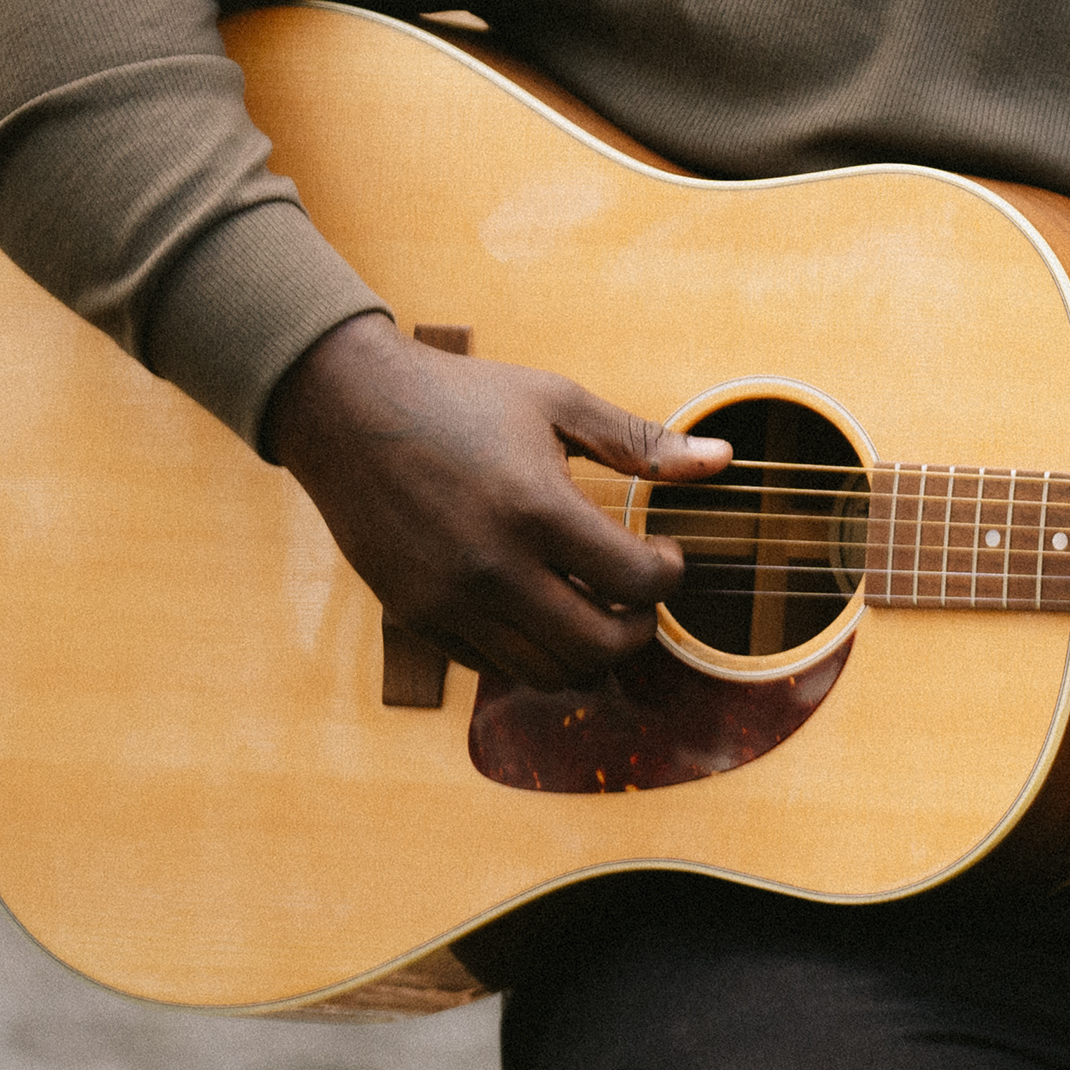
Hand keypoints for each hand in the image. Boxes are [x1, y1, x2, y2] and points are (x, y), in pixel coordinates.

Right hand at [267, 313, 732, 690]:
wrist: (346, 410)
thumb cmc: (460, 397)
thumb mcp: (559, 402)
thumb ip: (642, 442)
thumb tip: (724, 459)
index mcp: (537, 509)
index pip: (635, 582)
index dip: (670, 576)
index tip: (665, 553)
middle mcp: (492, 568)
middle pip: (597, 647)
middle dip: (638, 629)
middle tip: (641, 597)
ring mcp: (449, 601)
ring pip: (546, 671)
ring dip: (588, 651)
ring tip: (598, 606)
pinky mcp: (417, 618)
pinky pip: (493, 666)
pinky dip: (533, 652)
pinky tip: (543, 607)